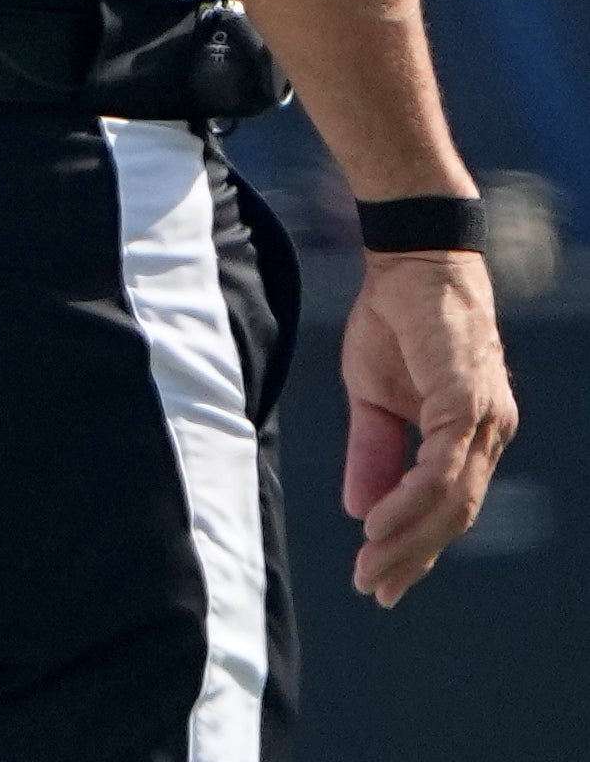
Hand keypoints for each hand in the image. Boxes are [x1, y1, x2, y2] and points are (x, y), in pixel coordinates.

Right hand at [340, 250, 516, 604]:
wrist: (410, 258)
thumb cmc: (395, 318)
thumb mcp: (371, 393)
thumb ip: (371, 449)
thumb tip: (358, 507)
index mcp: (470, 433)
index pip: (449, 506)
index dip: (417, 546)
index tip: (383, 580)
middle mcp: (489, 434)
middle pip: (456, 515)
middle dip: (412, 557)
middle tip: (375, 588)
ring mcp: (483, 421)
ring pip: (453, 502)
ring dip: (408, 540)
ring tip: (371, 565)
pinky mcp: (466, 404)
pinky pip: (440, 470)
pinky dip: (410, 502)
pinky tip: (379, 522)